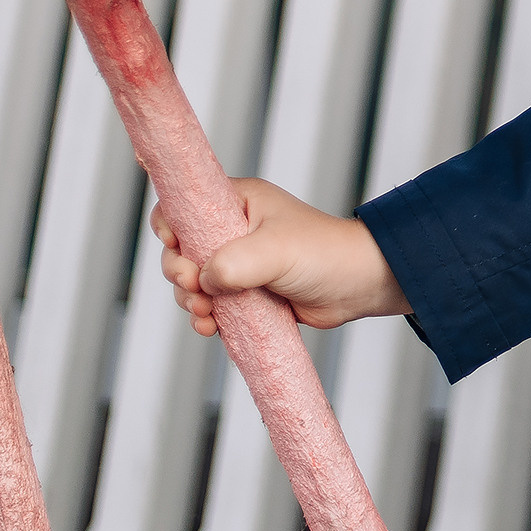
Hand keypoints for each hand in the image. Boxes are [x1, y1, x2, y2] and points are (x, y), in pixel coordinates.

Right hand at [152, 177, 408, 338]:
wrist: (360, 286)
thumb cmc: (326, 254)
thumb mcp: (276, 251)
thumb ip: (234, 263)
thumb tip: (203, 281)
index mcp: (237, 202)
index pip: (183, 204)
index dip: (170, 226)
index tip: (177, 247)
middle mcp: (232, 230)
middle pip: (180, 249)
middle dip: (179, 273)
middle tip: (196, 288)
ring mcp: (238, 263)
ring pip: (192, 282)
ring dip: (190, 301)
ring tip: (207, 315)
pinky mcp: (245, 292)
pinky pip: (211, 305)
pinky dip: (205, 318)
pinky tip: (211, 329)